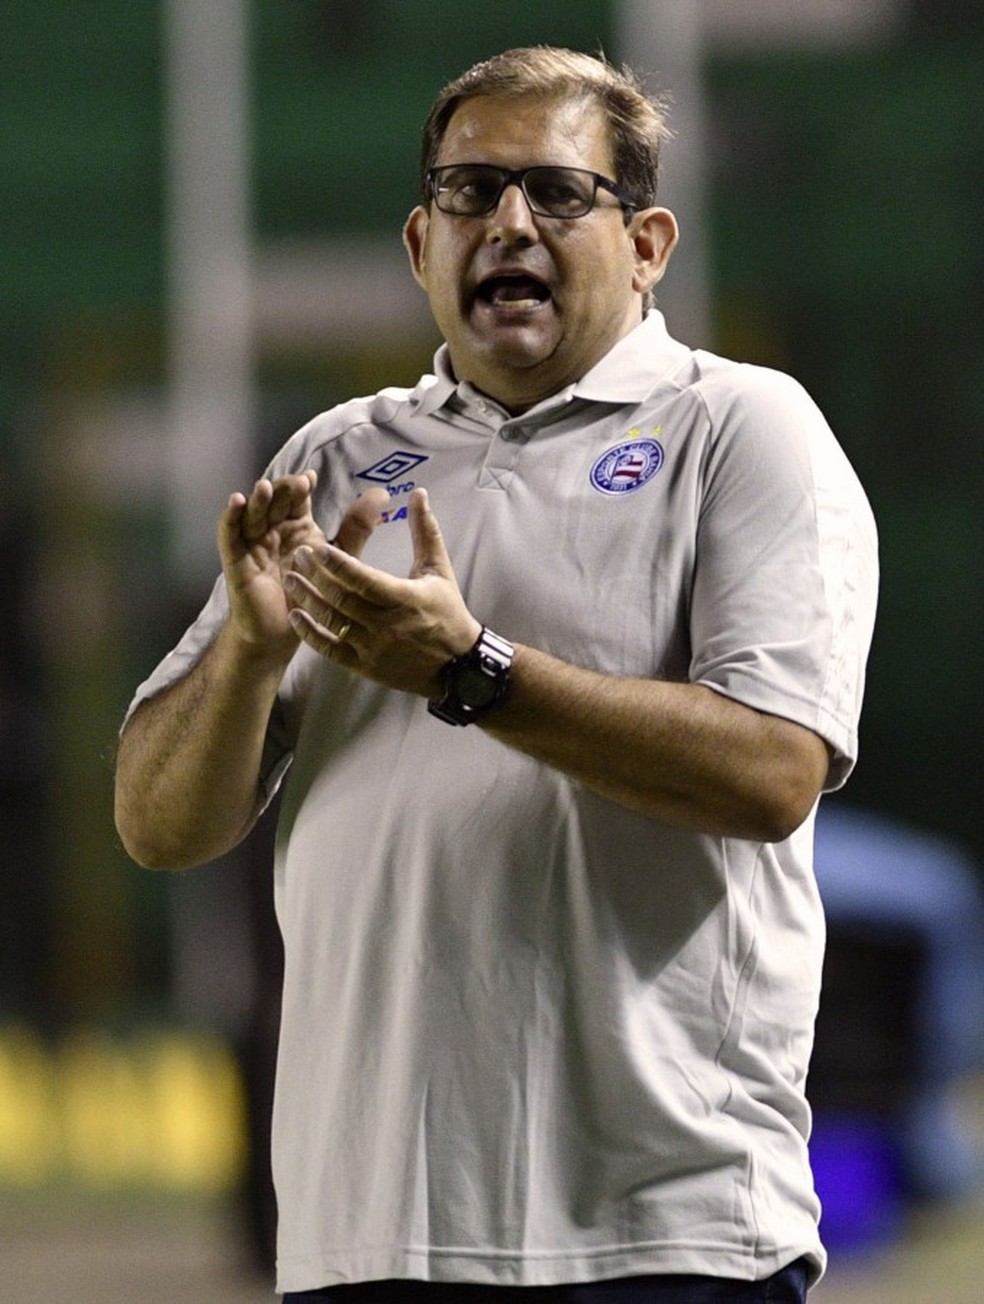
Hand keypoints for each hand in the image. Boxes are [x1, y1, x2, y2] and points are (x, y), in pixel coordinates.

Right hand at [218, 472, 387, 654]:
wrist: (289, 629)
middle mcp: (274, 528)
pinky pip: (229, 535)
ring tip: (265, 488)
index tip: (311, 478)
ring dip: (257, 499)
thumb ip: (357, 527)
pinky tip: (236, 501)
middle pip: (275, 501)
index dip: (301, 485)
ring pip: (252, 513)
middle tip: (296, 485)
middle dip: (283, 490)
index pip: (296, 497)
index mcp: (297, 525)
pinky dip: (230, 517)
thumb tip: (381, 494)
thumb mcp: (338, 557)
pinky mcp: (237, 559)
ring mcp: (253, 542)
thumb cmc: (312, 593)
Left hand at [284, 487, 480, 697]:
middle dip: (317, 576)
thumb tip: (419, 493)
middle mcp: (386, 624)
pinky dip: (311, 635)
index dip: (339, 564)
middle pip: (344, 598)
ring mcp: (373, 647)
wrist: (457, 666)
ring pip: (334, 622)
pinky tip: (296, 616)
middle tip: (297, 555)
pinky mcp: (365, 665)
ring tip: (289, 579)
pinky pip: (332, 650)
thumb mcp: (439, 570)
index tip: (317, 547)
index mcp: (405, 598)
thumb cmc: (447, 612)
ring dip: (309, 600)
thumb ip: (426, 531)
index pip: (365, 580)